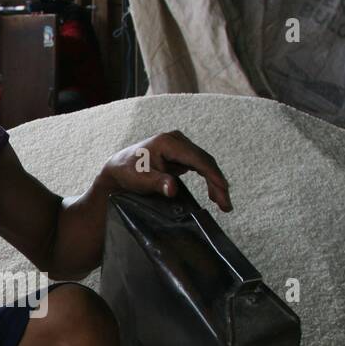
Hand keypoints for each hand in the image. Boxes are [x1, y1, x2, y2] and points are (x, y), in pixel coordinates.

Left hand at [101, 130, 231, 211]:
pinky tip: (214, 193)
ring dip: (215, 182)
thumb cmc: (126, 172)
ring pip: (204, 163)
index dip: (213, 176)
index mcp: (168, 142)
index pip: (197, 159)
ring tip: (223, 203)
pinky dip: (208, 179)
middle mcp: (177, 140)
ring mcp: (179, 145)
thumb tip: (172, 189)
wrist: (118, 168)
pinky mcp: (180, 153)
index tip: (223, 191)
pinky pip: (199, 166)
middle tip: (226, 205)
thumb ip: (157, 182)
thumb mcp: (139, 179)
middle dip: (217, 183)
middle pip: (204, 161)